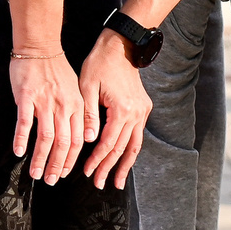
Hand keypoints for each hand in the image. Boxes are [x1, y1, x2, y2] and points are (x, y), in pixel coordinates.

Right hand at [8, 49, 86, 183]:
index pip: (77, 140)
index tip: (65, 173)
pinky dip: (22, 139)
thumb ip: (80, 113)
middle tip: (50, 181)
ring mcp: (44, 102)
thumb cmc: (56, 69)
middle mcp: (63, 106)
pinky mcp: (26, 97)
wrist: (40, 47)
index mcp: (76, 106)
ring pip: (45, 138)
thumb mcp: (76, 90)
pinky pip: (24, 123)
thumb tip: (86, 138)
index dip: (72, 160)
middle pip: (63, 143)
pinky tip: (19, 152)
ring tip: (35, 174)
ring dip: (40, 159)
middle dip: (57, 166)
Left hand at [77, 30, 150, 186]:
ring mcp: (142, 111)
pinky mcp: (143, 107)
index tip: (87, 172)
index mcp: (121, 109)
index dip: (97, 160)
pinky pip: (137, 134)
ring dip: (124, 164)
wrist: (121, 46)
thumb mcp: (87, 87)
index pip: (108, 143)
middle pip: (122, 148)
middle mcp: (136, 113)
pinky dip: (130, 149)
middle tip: (99, 183)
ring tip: (116, 181)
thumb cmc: (99, 64)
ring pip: (134, 145)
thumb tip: (89, 141)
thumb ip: (89, 116)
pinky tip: (124, 159)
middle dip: (109, 168)